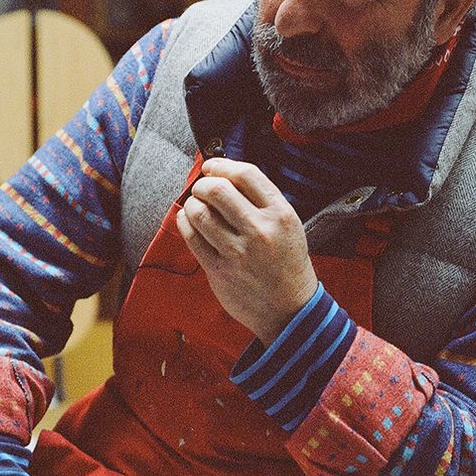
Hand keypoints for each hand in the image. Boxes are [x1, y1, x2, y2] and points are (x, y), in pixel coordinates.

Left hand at [175, 157, 317, 343]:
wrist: (290, 310)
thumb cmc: (287, 263)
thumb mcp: (288, 225)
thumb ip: (262, 201)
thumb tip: (225, 174)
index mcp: (280, 214)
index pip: (246, 175)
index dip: (222, 165)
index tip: (211, 167)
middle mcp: (260, 231)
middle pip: (218, 190)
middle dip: (203, 184)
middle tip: (201, 188)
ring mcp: (238, 252)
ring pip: (200, 212)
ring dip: (192, 203)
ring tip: (196, 205)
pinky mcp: (220, 271)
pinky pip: (192, 237)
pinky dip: (185, 222)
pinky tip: (189, 220)